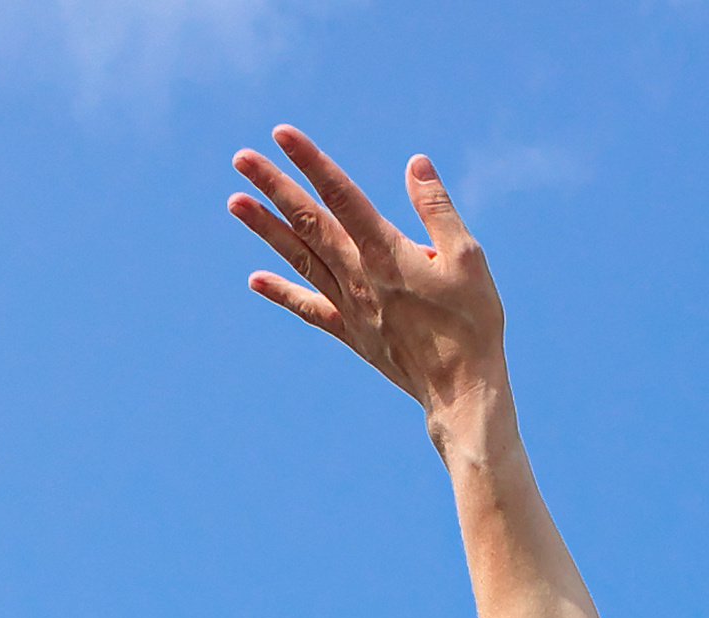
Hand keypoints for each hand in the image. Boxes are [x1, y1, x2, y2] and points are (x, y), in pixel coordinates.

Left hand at [228, 129, 500, 417]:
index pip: (341, 196)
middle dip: (274, 187)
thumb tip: (415, 163)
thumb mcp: (468, 258)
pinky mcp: (352, 333)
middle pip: (309, 223)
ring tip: (235, 202)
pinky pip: (309, 308)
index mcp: (386, 253)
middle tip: (241, 158)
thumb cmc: (472, 323)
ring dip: (266, 229)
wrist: (460, 392)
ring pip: (300, 258)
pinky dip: (282, 292)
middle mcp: (359, 276)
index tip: (282, 134)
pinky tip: (255, 279)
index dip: (310, 162)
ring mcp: (350, 306)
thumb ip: (437, 210)